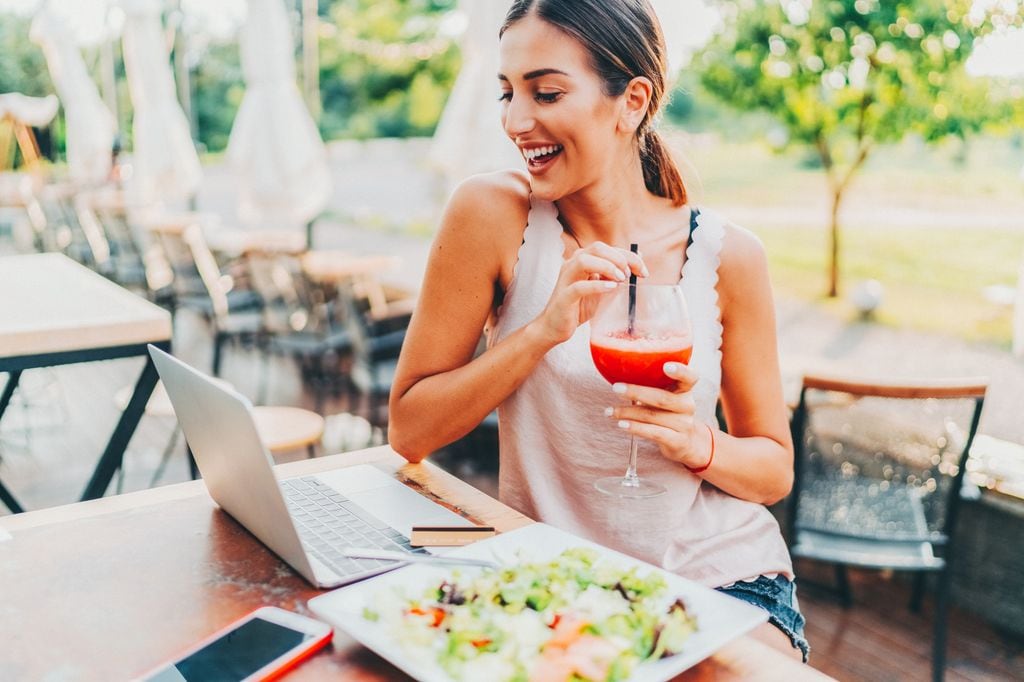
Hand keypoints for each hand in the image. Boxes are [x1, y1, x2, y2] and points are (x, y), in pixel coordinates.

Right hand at [531, 241, 647, 345]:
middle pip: (597, 248)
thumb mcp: (600, 288)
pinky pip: (579, 286)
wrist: (555, 327)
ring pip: (584, 260)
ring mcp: (566, 279)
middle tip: (631, 274)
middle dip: (619, 258)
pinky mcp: (563, 296)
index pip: (608, 249)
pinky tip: (611, 288)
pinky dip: (597, 285)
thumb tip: (637, 260)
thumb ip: (614, 275)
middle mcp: (572, 264)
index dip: (629, 256)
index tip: (643, 271)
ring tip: (621, 279)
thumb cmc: (577, 306)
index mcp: (582, 260)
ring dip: (607, 267)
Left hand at [604, 361, 712, 469]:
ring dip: (628, 412)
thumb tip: (617, 370)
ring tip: (609, 411)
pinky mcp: (678, 441)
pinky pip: (654, 433)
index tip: (666, 366)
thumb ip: (652, 384)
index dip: (680, 371)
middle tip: (616, 388)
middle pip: (662, 398)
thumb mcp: (666, 395)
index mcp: (685, 390)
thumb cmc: (667, 412)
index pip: (689, 377)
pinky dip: (636, 428)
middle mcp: (687, 406)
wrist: (685, 442)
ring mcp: (684, 425)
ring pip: (652, 416)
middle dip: (636, 392)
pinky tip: (621, 425)